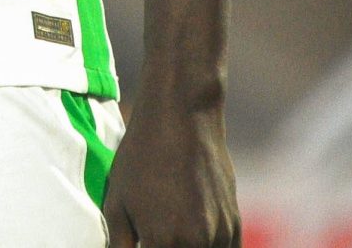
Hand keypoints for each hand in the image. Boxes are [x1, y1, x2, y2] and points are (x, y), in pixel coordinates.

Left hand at [103, 98, 239, 247]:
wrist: (182, 117)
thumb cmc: (141, 157)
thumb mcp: (116, 202)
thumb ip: (119, 244)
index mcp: (163, 243)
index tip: (142, 242)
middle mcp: (197, 244)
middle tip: (152, 236)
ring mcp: (220, 235)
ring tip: (170, 228)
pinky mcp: (234, 223)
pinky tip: (190, 234)